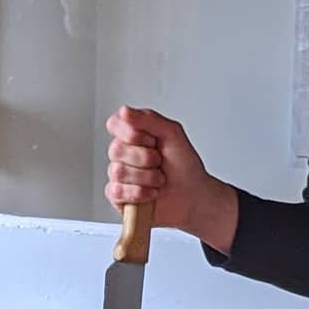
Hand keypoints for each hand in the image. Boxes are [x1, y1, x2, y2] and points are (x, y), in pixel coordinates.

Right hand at [104, 105, 237, 252]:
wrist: (194, 195)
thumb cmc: (184, 165)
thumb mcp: (172, 133)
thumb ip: (148, 119)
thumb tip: (124, 111)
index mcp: (133, 133)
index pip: (114, 124)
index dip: (133, 134)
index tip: (153, 140)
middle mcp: (123, 153)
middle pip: (116, 149)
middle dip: (146, 158)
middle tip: (160, 162)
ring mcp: (120, 175)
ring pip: (118, 172)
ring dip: (147, 177)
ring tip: (159, 179)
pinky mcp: (119, 197)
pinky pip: (117, 192)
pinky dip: (140, 193)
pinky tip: (151, 193)